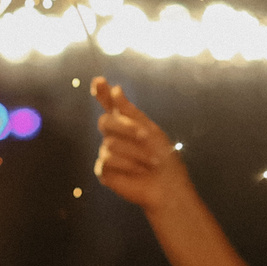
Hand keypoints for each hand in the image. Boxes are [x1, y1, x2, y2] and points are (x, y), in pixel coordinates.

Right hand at [90, 77, 187, 211]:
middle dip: (127, 128)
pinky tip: (139, 171)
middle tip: (147, 137)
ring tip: (150, 162)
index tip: (99, 80)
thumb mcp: (151, 130)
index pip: (108, 105)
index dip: (101, 93)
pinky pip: (108, 161)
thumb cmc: (163, 157)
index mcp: (125, 123)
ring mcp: (105, 153)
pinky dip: (128, 165)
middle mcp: (112, 136)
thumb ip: (130, 113)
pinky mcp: (103, 170)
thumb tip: (115, 89)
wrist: (167, 185)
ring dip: (135, 152)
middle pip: (105, 122)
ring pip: (111, 144)